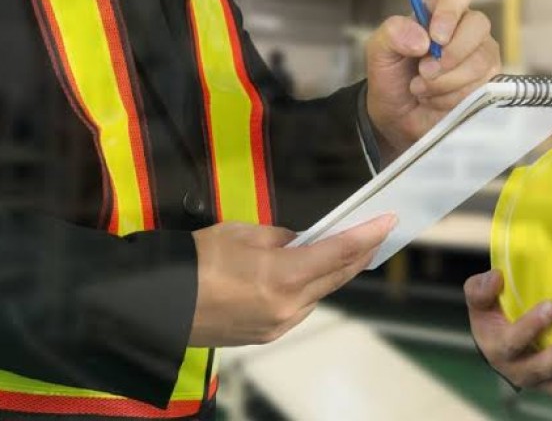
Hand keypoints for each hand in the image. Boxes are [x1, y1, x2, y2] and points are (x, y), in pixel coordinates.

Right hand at [189, 214, 396, 346]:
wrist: (157, 303)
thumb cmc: (196, 260)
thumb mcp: (243, 232)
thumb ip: (283, 237)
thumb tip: (304, 242)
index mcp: (282, 275)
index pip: (338, 251)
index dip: (367, 235)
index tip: (388, 222)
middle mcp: (288, 306)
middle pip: (337, 276)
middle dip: (360, 254)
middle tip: (376, 234)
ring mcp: (279, 325)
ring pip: (321, 294)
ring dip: (335, 272)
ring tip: (344, 251)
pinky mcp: (267, 335)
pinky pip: (301, 308)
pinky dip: (310, 289)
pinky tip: (308, 275)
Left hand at [366, 0, 500, 160]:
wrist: (397, 118)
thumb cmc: (391, 78)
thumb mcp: (379, 52)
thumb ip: (393, 33)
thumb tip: (422, 39)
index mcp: (439, 12)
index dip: (450, 10)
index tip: (435, 37)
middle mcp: (465, 29)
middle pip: (478, 25)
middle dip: (450, 54)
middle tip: (424, 71)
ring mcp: (481, 56)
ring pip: (479, 62)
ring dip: (444, 82)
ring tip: (421, 89)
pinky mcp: (487, 83)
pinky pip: (480, 87)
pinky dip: (451, 98)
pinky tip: (436, 100)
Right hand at [465, 270, 551, 401]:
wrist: (499, 347)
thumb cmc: (493, 319)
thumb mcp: (480, 302)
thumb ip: (481, 290)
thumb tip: (496, 277)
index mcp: (499, 350)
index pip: (513, 342)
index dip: (532, 327)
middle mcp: (521, 372)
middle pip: (543, 369)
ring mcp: (545, 383)